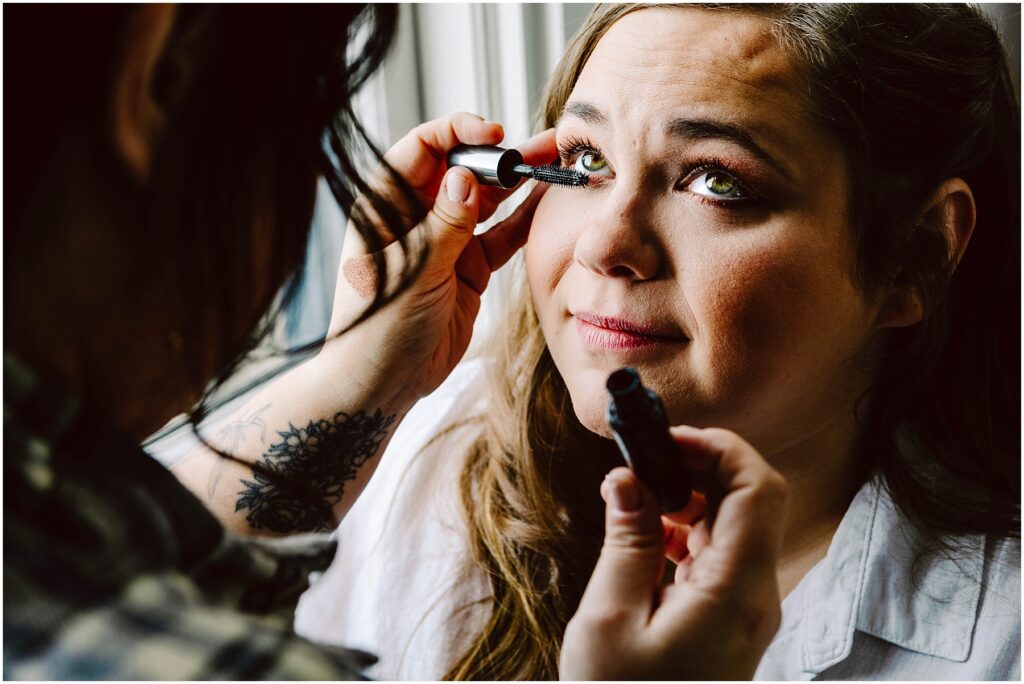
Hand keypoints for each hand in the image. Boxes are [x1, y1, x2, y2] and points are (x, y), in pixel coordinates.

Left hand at [322, 112, 556, 403]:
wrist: (383, 384)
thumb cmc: (377, 328)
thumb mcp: (413, 272)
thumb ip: (444, 225)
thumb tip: (466, 177)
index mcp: (386, 207)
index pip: (420, 150)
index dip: (455, 133)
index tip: (490, 135)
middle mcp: (417, 217)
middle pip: (460, 169)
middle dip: (496, 155)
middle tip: (535, 148)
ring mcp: (446, 242)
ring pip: (486, 199)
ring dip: (518, 182)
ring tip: (552, 161)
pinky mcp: (470, 269)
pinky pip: (501, 236)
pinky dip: (524, 220)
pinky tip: (547, 200)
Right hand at [560, 427, 786, 680]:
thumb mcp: (609, 620)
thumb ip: (627, 541)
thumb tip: (628, 477)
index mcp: (735, 592)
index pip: (758, 489)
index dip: (718, 448)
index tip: (665, 439)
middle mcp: (754, 597)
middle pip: (752, 501)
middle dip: (700, 466)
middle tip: (642, 461)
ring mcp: (745, 611)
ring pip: (734, 527)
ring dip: (690, 498)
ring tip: (635, 496)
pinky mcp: (729, 622)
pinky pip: (719, 557)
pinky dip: (687, 532)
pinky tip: (646, 535)